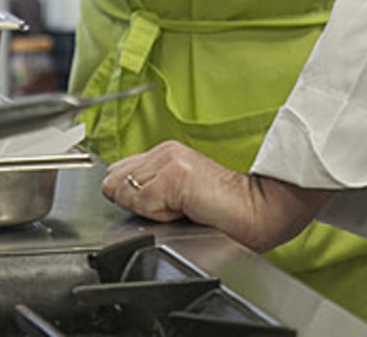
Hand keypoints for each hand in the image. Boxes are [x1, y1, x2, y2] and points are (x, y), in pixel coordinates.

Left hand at [101, 141, 330, 253]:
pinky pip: (143, 203)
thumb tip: (112, 190)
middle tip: (171, 209)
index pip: (116, 173)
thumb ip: (145, 189)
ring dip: (147, 211)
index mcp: (163, 154)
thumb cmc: (219, 213)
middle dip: (135, 204)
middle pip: (115, 183)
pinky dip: (159, 215)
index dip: (127, 196)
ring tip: (180, 209)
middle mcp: (164, 151)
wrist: (254, 210)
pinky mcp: (174, 175)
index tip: (155, 206)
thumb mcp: (174, 198)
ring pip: (126, 193)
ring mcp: (169, 160)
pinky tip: (184, 210)